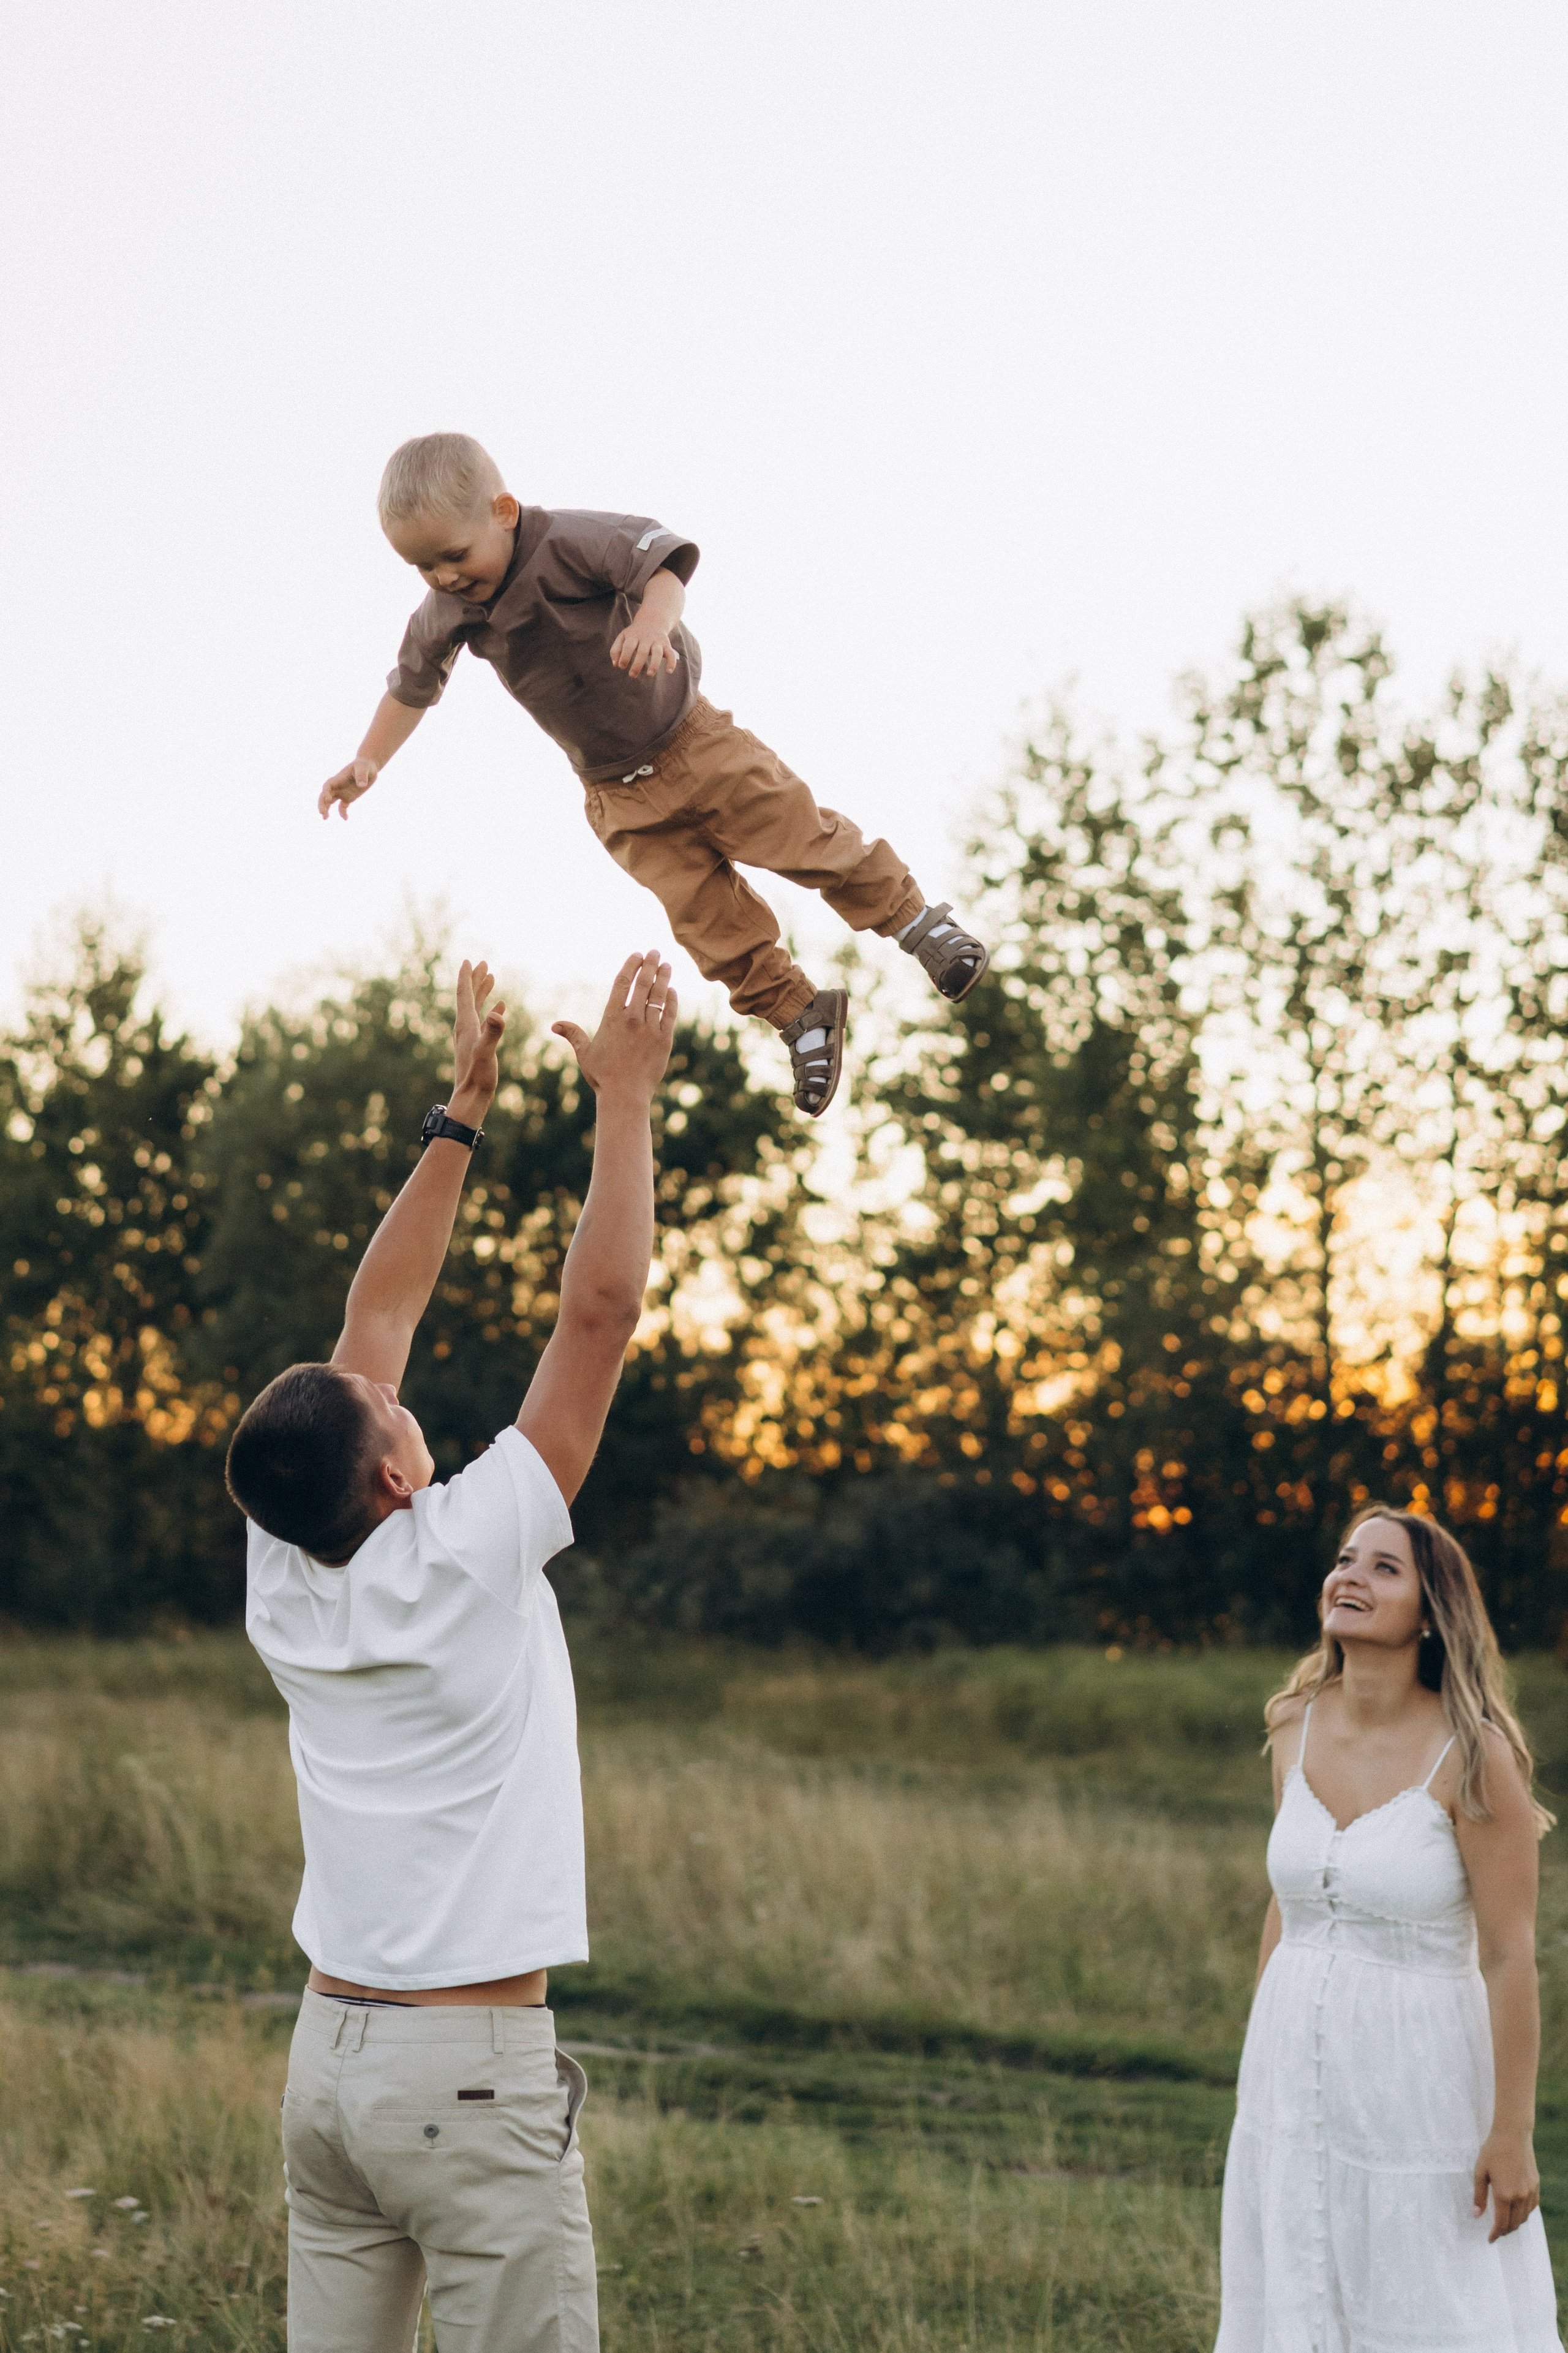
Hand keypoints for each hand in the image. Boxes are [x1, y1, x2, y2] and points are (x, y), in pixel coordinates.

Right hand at [319, 757, 379, 820]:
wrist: (368, 767)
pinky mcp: (348, 798)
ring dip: (326, 809)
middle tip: (322, 813)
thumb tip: (361, 785)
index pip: (328, 786)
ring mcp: (342, 792)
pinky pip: (342, 807)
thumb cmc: (365, 765)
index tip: (328, 799)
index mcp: (339, 778)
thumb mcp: (364, 768)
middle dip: (322, 803)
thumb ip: (361, 775)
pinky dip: (342, 813)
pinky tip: (345, 818)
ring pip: (330, 802)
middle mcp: (338, 786)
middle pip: (325, 795)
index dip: (326, 792)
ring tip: (325, 818)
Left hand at [450, 960, 505, 1117]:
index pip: (464, 995)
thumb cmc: (478, 1076)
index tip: (468, 961)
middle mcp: (465, 1027)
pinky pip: (483, 1020)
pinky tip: (500, 1008)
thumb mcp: (487, 1052)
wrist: (471, 1096)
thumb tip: (497, 1014)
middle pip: (469, 997)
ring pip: (475, 1007)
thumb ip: (492, 1033)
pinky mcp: (477, 1044)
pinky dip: (491, 1010)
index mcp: (466, 1024)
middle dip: (476, 979)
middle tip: (483, 963)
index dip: (467, 977)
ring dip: (482, 991)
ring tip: (491, 978)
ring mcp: (470, 1035)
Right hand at [552, 951, 676, 1104]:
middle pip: (643, 984)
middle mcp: (632, 1019)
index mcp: (612, 1018)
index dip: (631, 966)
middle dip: (650, 964)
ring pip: (659, 995)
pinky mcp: (664, 1040)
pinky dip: (671, 1000)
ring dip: (663, 977)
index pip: (622, 983)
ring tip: (666, 965)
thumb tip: (554, 1025)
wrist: (625, 1096)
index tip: (637, 955)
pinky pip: (670, 1014)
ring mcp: (650, 1029)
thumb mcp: (585, 1054)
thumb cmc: (603, 1076)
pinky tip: (672, 990)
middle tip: (655, 952)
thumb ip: (573, 1035)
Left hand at [609, 615, 679, 678]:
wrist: (652, 620)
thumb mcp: (623, 637)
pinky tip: (669, 671)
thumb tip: (616, 664)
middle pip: (642, 651)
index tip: (622, 666)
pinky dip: (672, 662)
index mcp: (634, 636)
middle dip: (637, 665)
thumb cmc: (634, 633)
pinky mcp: (666, 645)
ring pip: (658, 653)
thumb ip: (616, 649)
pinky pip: (671, 654)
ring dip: (654, 664)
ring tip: (650, 674)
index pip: (628, 646)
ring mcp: (657, 641)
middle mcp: (646, 638)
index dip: (624, 657)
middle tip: (632, 675)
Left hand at [1474, 2127, 1540, 2239]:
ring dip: (1515, 2223)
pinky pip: (1532, 2207)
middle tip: (1496, 2232)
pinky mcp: (1536, 2185)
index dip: (1495, 2234)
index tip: (1490, 2239)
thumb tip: (1477, 2215)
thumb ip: (1479, 2196)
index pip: (1501, 2223)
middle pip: (1514, 2223)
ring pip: (1524, 2217)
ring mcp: (1530, 2191)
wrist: (1513, 2134)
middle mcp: (1520, 2196)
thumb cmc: (1493, 2151)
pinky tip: (1517, 2211)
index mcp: (1504, 2194)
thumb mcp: (1480, 2171)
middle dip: (1504, 2231)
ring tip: (1505, 2223)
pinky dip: (1524, 2214)